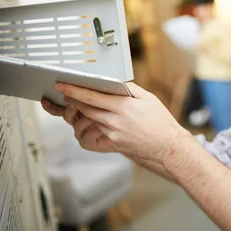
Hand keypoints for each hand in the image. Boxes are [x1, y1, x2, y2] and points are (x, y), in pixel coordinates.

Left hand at [52, 82, 188, 164]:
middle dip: (72, 100)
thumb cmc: (161, 122)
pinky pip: (95, 134)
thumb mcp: (148, 98)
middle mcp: (115, 121)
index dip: (74, 90)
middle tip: (65, 93)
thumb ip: (129, 89)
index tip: (62, 84)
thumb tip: (115, 83)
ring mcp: (112, 134)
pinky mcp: (113, 144)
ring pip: (89, 120)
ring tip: (77, 105)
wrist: (167, 146)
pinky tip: (90, 123)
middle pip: (85, 108)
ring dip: (80, 113)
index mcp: (123, 106)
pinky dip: (90, 126)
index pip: (91, 96)